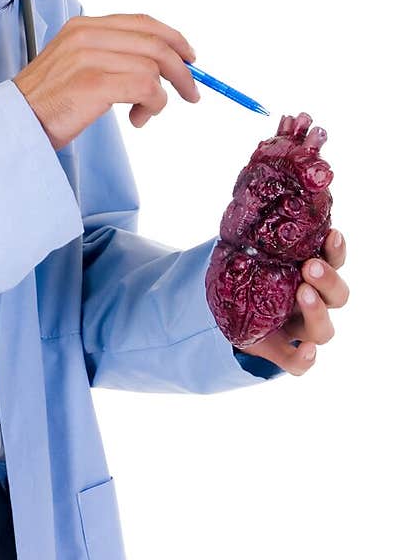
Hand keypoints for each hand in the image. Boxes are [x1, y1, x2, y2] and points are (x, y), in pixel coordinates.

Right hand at [13, 12, 199, 150]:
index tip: (190, 57)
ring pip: (153, 67)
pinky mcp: (94, 83)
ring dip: (160, 96)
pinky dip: (152, 105)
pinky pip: (146, 87)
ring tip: (144, 114)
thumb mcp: (75, 64)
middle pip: (155, 43)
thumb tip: (158, 66)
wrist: (15, 123)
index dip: (173, 38)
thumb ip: (110, 55)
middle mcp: (86, 35)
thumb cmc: (46, 102)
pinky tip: (138, 118)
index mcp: (83, 26)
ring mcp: (89, 57)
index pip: (142, 22)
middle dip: (182, 70)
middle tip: (191, 93)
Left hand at [237, 227, 348, 373]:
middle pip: (337, 296)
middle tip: (309, 266)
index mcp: (309, 274)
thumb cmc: (246, 270)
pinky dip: (305, 358)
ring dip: (318, 311)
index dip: (336, 250)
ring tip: (302, 293)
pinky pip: (299, 363)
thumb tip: (253, 196)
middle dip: (327, 279)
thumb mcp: (252, 249)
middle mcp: (312, 302)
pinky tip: (306, 350)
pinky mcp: (280, 351)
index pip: (333, 261)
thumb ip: (258, 230)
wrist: (224, 308)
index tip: (331, 234)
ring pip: (323, 329)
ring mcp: (299, 329)